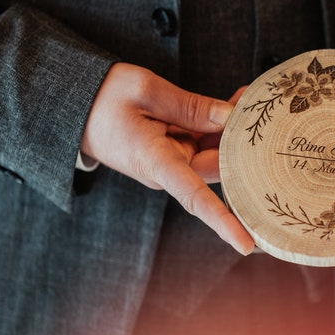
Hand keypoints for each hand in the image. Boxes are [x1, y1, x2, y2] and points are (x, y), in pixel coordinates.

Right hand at [80, 63, 254, 254]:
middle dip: (242, 143)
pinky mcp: (176, 149)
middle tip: (259, 108)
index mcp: (155, 162)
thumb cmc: (103, 97)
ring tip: (249, 98)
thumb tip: (230, 120)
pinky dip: (221, 121)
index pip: (194, 197)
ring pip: (217, 151)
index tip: (247, 244)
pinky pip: (206, 139)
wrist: (75, 101)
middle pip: (218, 166)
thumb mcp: (146, 90)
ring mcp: (173, 160)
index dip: (223, 221)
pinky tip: (237, 100)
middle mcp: (167, 169)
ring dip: (233, 128)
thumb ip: (191, 107)